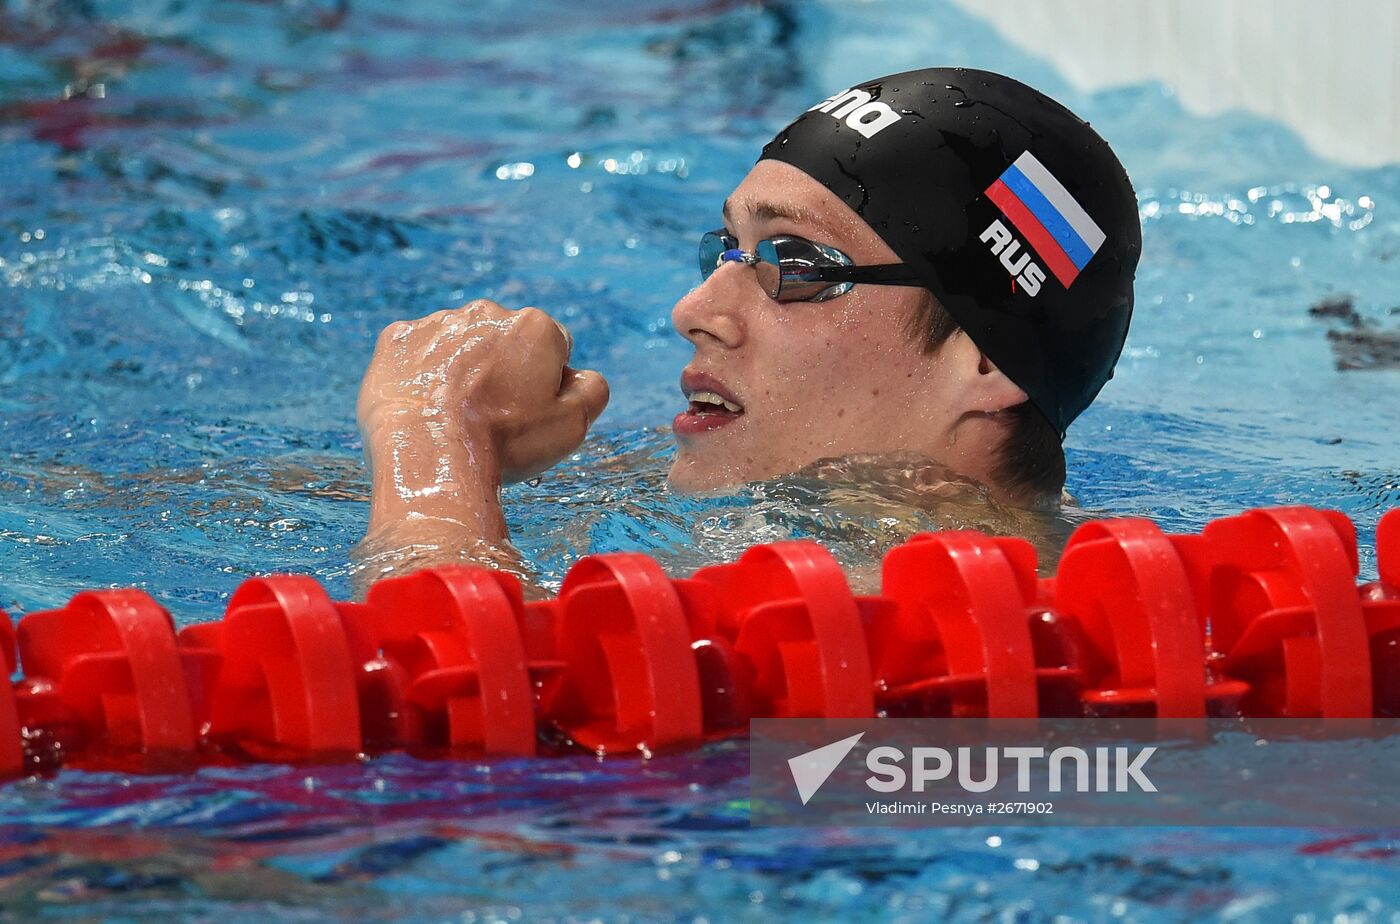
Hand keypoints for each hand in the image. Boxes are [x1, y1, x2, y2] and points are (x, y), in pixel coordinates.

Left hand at [358, 300, 609, 482]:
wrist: (429, 458)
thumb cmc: (505, 444)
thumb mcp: (571, 426)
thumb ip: (592, 390)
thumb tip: (581, 375)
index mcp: (535, 326)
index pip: (554, 347)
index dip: (546, 383)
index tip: (528, 412)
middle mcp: (487, 312)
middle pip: (506, 341)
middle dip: (503, 370)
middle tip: (492, 417)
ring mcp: (437, 322)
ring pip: (460, 344)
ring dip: (462, 369)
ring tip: (454, 415)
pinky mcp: (396, 339)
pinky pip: (417, 352)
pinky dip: (422, 373)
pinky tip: (424, 404)